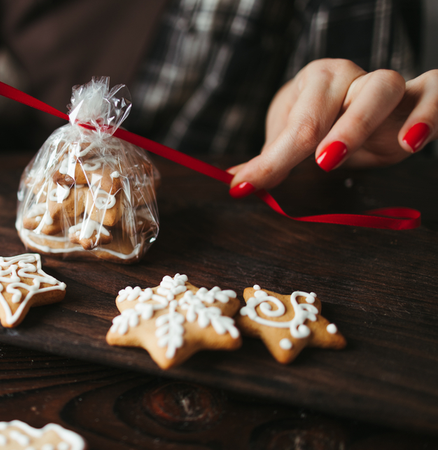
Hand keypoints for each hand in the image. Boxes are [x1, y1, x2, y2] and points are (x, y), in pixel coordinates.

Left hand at [228, 59, 437, 197]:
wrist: (358, 100)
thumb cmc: (322, 118)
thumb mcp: (293, 135)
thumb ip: (272, 159)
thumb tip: (237, 183)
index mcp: (315, 82)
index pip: (296, 124)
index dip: (271, 161)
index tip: (244, 187)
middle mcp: (349, 77)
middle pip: (333, 100)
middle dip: (322, 134)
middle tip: (318, 163)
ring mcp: (385, 85)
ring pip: (382, 88)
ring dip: (364, 122)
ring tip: (341, 156)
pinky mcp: (419, 97)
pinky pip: (434, 92)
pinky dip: (428, 114)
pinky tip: (411, 143)